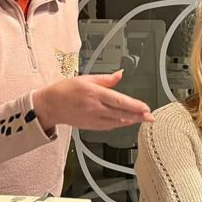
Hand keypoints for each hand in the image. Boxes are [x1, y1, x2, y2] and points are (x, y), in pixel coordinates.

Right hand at [33, 71, 154, 130]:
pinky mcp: (91, 126)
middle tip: (150, 117)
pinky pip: (109, 126)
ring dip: (131, 121)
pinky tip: (128, 121)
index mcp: (94, 93)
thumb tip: (120, 74)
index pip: (118, 100)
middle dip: (138, 116)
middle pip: (121, 113)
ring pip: (117, 122)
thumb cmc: (66, 90)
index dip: (134, 105)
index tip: (145, 107)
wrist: (50, 105)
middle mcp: (94, 107)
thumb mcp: (86, 78)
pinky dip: (120, 124)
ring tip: (143, 119)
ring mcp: (93, 119)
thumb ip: (106, 79)